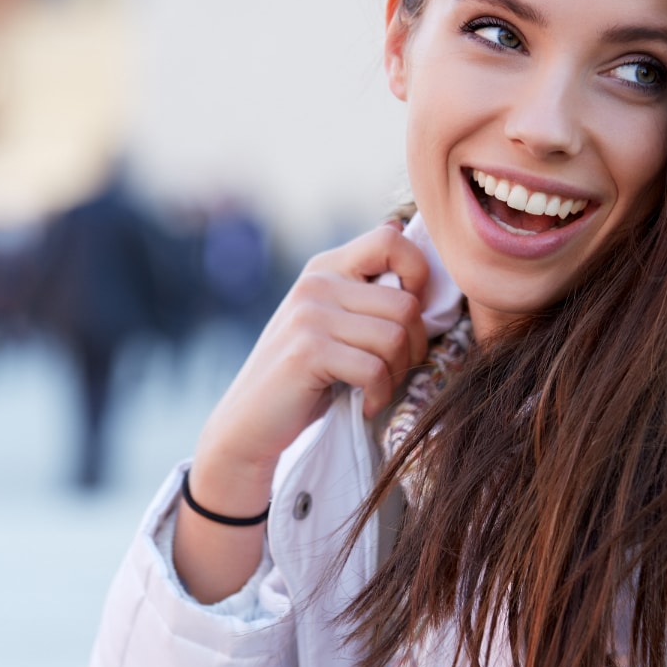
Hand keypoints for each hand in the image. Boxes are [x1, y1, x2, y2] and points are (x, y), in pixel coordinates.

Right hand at [175, 222, 428, 601]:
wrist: (249, 426)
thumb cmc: (304, 379)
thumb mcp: (332, 324)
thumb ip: (365, 292)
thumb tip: (406, 243)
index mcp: (325, 268)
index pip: (391, 240)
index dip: (418, 275)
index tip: (410, 317)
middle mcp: (316, 283)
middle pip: (406, 302)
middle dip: (414, 345)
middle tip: (395, 371)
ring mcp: (309, 315)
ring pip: (395, 336)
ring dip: (397, 373)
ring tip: (377, 388)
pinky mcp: (307, 351)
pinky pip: (374, 368)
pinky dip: (379, 394)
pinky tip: (365, 403)